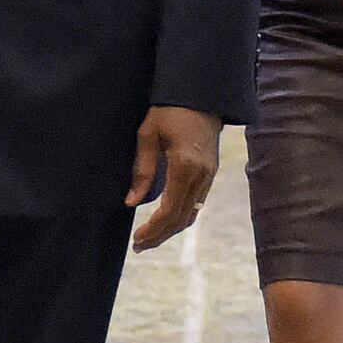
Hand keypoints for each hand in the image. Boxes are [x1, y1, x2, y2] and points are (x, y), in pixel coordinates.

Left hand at [126, 105, 221, 252]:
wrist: (202, 95)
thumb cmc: (170, 110)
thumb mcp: (148, 136)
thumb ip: (142, 170)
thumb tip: (131, 202)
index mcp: (185, 167)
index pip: (169, 210)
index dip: (152, 229)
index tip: (137, 239)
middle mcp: (201, 176)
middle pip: (182, 218)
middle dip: (160, 236)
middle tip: (140, 246)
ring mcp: (209, 176)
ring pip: (191, 214)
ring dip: (171, 230)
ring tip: (150, 238)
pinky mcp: (211, 173)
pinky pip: (196, 204)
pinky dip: (180, 217)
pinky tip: (166, 220)